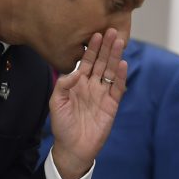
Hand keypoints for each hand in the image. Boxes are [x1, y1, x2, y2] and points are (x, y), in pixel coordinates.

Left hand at [50, 29, 127, 178]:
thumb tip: (75, 72)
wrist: (73, 148)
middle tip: (111, 30)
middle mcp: (92, 86)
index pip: (86, 61)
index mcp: (78, 83)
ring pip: (110, 72)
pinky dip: (120, 76)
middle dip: (106, 47)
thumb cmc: (62, 126)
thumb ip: (63, 85)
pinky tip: (122, 64)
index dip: (92, 48)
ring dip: (115, 57)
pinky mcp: (111, 105)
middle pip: (101, 62)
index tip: (96, 34)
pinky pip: (117, 88)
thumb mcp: (56, 103)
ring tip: (119, 42)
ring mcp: (103, 95)